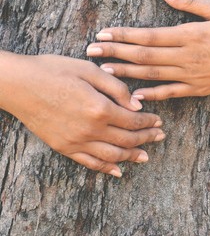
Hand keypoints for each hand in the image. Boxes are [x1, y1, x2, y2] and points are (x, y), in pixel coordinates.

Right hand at [0, 53, 164, 176]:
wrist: (18, 84)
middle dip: (146, 138)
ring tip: (145, 156)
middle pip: (127, 140)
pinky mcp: (63, 147)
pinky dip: (106, 168)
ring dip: (131, 156)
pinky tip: (118, 170)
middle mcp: (90, 128)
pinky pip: (89, 163)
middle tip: (160, 136)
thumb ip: (116, 87)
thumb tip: (137, 105)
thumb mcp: (90, 70)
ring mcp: (76, 141)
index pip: (133, 120)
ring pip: (111, 156)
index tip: (159, 121)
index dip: (149, 122)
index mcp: (100, 108)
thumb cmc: (54, 70)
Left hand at [86, 0, 209, 99]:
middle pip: (144, 56)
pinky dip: (151, 94)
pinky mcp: (199, 89)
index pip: (149, 35)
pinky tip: (133, 94)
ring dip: (126, 72)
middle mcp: (188, 57)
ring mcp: (193, 75)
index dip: (123, 35)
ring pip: (152, 75)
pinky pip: (170, 93)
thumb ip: (191, 2)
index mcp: (191, 35)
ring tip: (103, 70)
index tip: (102, 33)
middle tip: (90, 51)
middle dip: (115, 53)